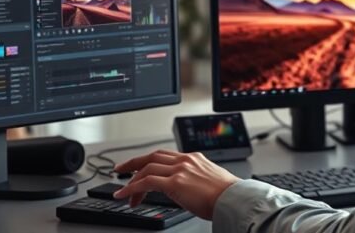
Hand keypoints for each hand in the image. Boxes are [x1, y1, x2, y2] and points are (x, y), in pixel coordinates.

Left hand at [112, 149, 240, 219]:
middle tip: (121, 170)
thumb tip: (185, 189)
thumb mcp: (209, 180)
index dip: (149, 161)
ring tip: (123, 192)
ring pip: (146, 168)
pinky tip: (124, 196)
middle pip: (152, 156)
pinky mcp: (174, 183)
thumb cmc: (226, 194)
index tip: (140, 167)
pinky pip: (145, 183)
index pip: (165, 155)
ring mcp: (179, 170)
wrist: (233, 199)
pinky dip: (131, 189)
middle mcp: (185, 160)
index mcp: (194, 158)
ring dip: (131, 181)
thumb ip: (194, 179)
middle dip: (133, 163)